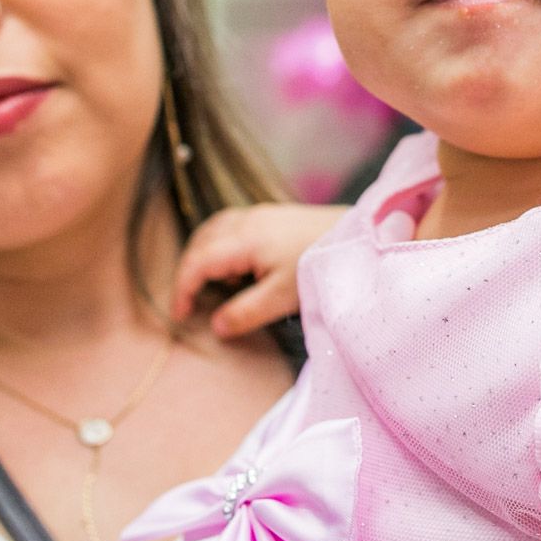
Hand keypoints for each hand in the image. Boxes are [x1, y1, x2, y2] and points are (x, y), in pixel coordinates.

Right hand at [172, 204, 346, 337]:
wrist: (359, 236)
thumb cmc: (320, 265)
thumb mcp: (283, 297)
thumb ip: (246, 312)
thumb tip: (216, 326)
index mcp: (244, 239)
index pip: (198, 261)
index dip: (183, 289)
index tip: (181, 315)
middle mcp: (247, 221)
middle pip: (200, 241)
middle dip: (188, 270)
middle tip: (189, 302)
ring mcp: (259, 214)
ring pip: (214, 229)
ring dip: (202, 255)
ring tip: (208, 284)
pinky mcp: (272, 215)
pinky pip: (230, 225)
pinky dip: (220, 244)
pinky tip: (236, 265)